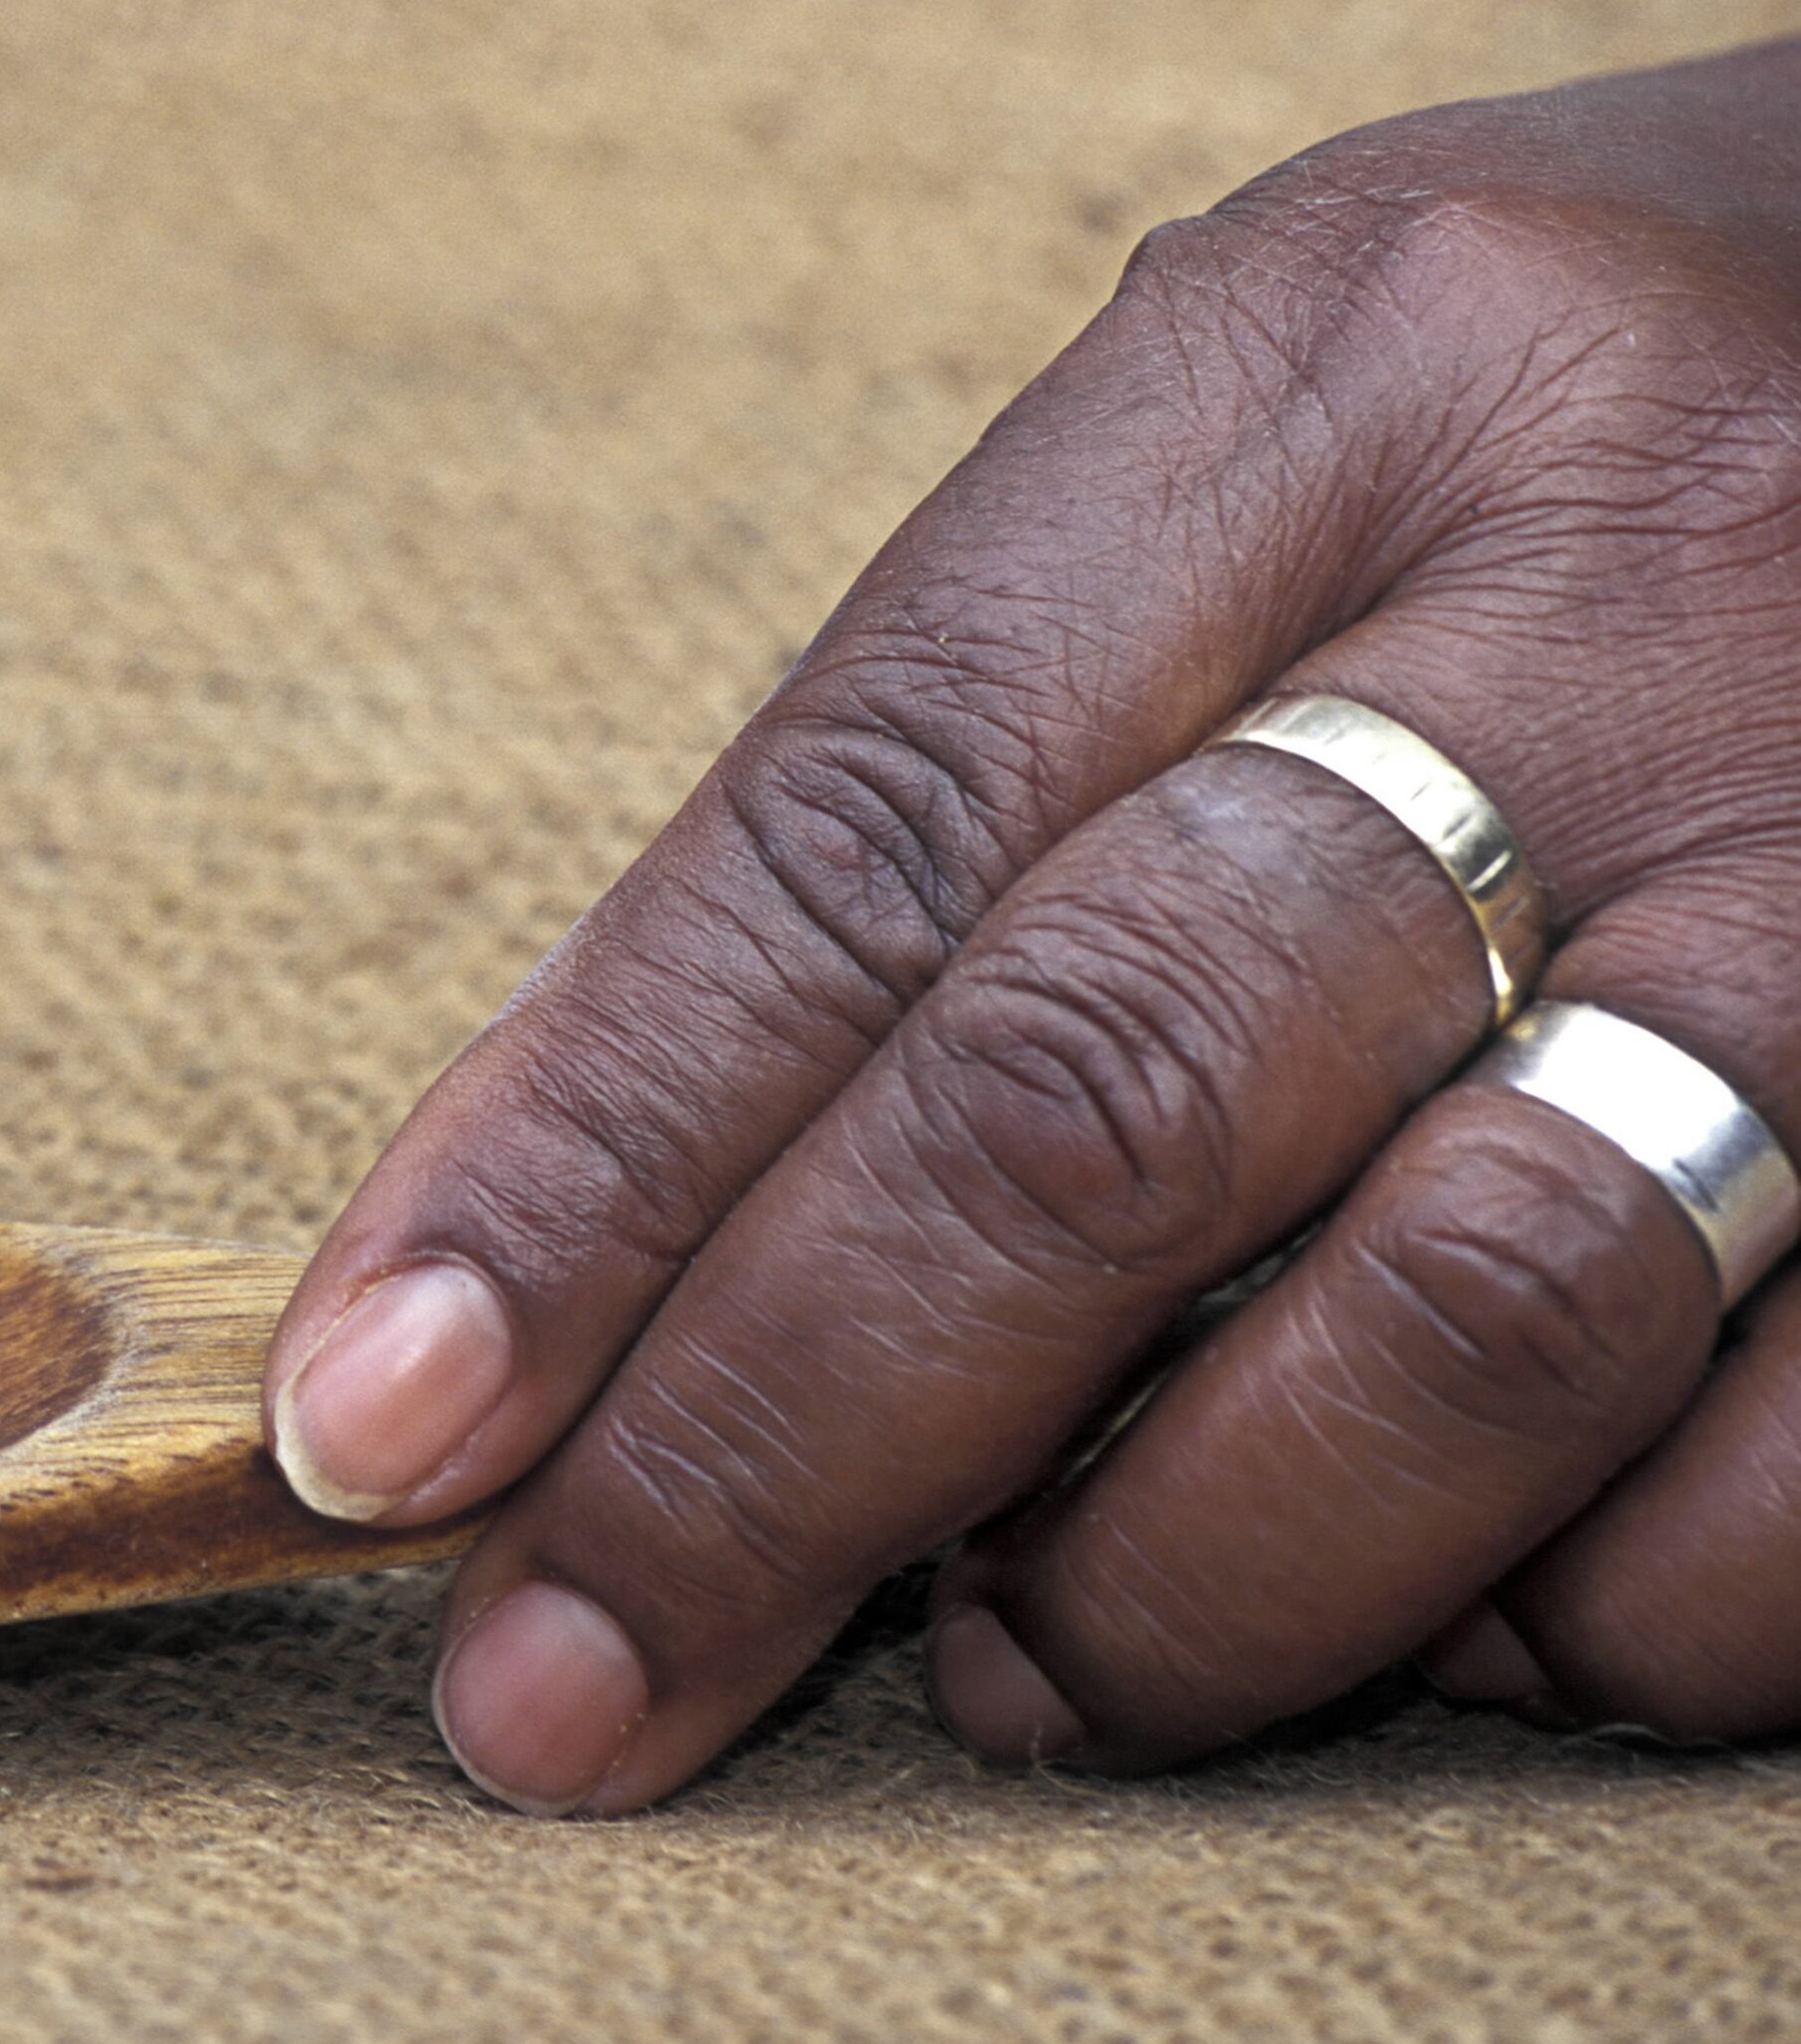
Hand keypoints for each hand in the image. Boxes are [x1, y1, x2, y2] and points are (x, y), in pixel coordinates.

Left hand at [266, 42, 1800, 1808]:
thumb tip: (556, 1247)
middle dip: (775, 1442)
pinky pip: (1784, 1485)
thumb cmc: (1559, 434)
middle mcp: (1633, 582)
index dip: (588, 1158)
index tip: (381, 1418)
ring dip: (1164, 1583)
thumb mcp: (1233, 463)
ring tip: (1007, 1672)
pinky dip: (1550, 1622)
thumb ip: (935, 804)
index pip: (865, 818)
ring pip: (1463, 1319)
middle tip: (567, 1668)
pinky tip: (1415, 1617)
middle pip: (1103, 1086)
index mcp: (1332, 371)